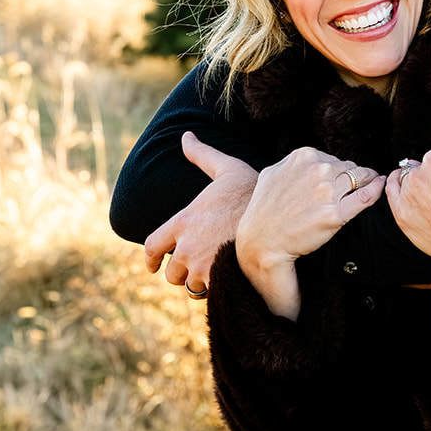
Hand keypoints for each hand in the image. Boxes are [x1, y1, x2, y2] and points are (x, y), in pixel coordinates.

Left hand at [144, 132, 258, 296]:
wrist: (279, 215)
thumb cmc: (252, 191)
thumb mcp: (226, 168)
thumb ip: (203, 155)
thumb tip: (186, 137)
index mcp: (183, 222)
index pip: (153, 246)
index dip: (152, 259)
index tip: (153, 266)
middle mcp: (187, 247)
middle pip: (173, 273)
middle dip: (182, 273)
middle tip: (196, 268)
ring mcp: (203, 266)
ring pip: (193, 286)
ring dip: (202, 283)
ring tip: (216, 275)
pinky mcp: (222, 280)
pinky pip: (212, 293)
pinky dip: (219, 290)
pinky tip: (229, 282)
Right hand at [237, 147, 385, 319]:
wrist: (261, 240)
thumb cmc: (264, 209)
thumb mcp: (274, 173)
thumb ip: (293, 163)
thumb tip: (313, 159)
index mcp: (304, 157)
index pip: (333, 158)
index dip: (340, 170)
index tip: (344, 177)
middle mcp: (317, 170)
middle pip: (348, 167)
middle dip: (353, 176)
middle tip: (360, 182)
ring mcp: (327, 192)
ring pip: (359, 179)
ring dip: (367, 180)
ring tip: (373, 183)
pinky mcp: (335, 214)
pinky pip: (365, 196)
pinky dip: (376, 189)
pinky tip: (380, 185)